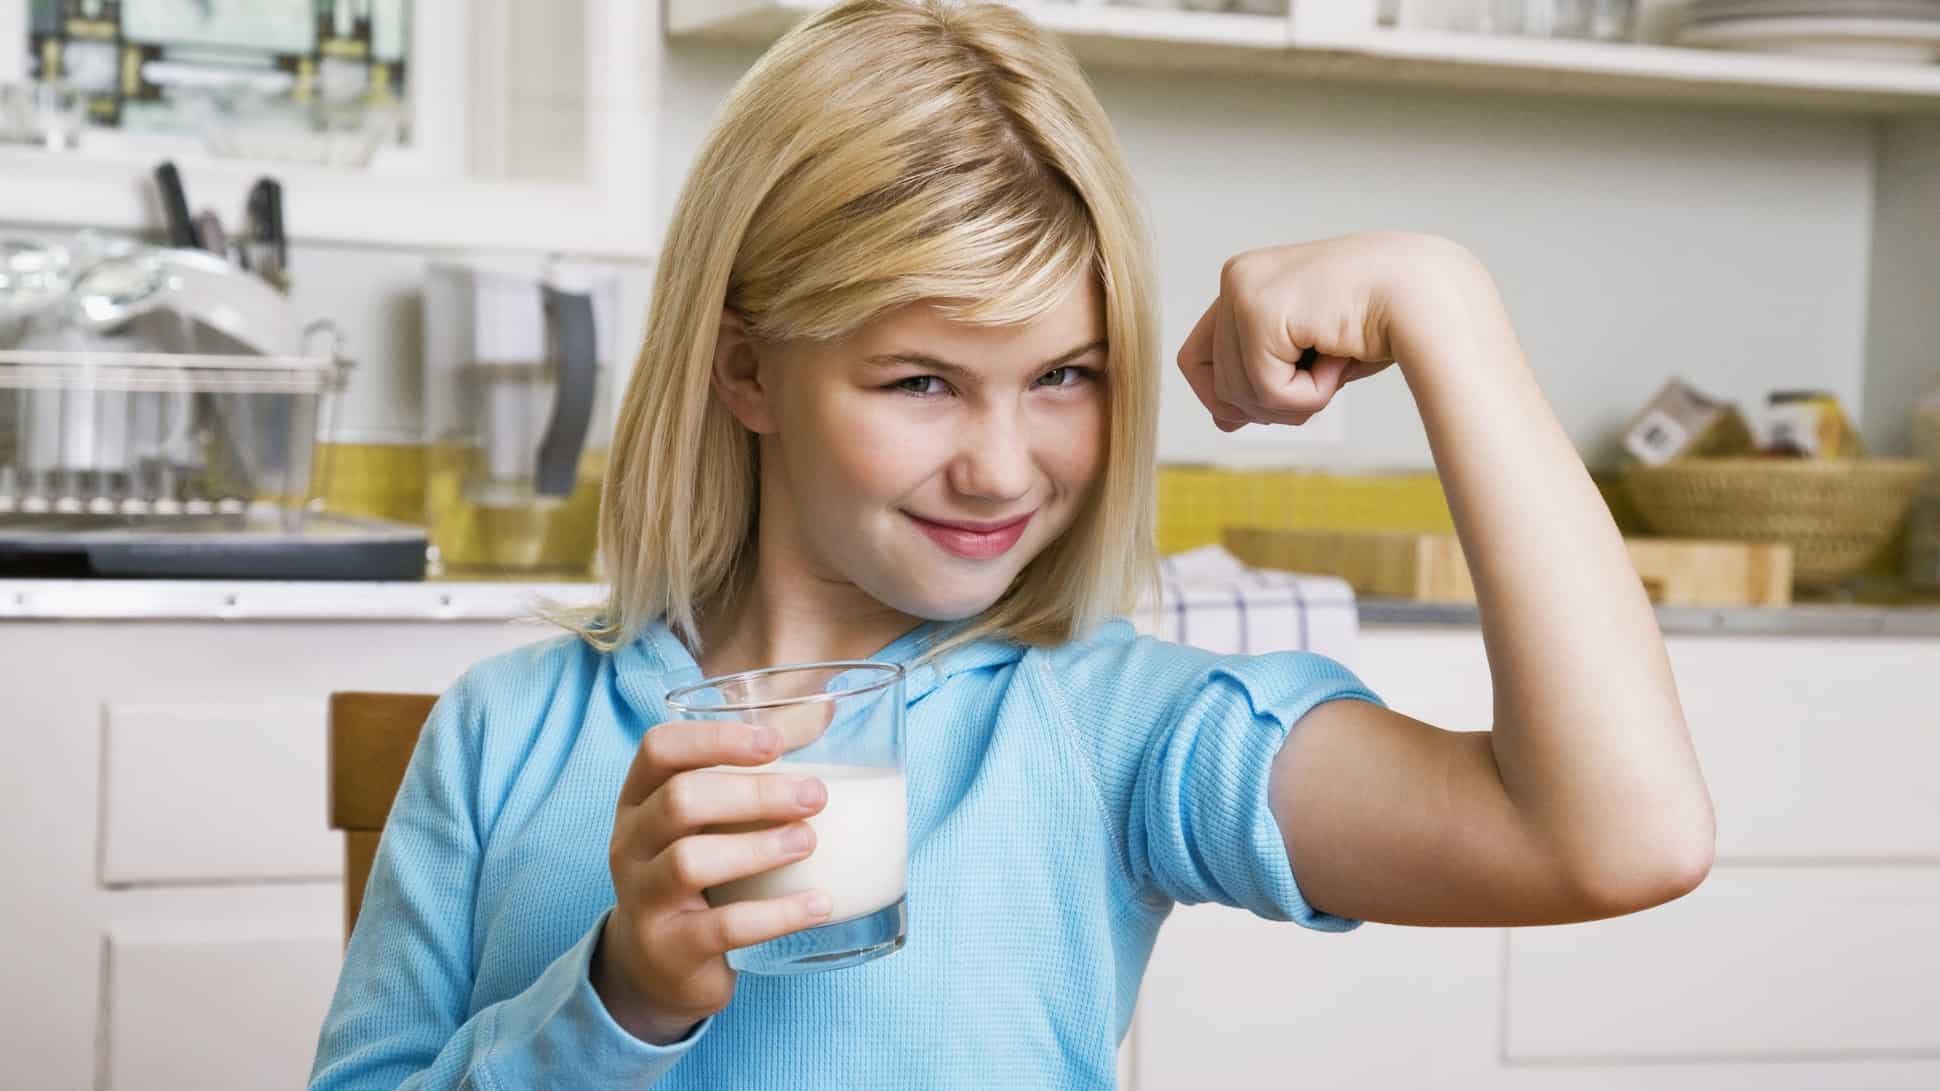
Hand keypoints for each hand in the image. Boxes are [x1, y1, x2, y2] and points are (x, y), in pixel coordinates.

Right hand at [593, 721, 831, 1044]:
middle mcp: (630, 843)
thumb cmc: (697, 874)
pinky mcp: (671, 949)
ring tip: (809, 840)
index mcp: (639, 799)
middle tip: (815, 796)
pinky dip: (778, 914)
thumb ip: (746, 776)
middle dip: (754, 793)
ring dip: (759, 847)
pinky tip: (819, 903)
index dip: (717, 738)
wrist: (657, 964)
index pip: (660, 749)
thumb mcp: (704, 823)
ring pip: (690, 861)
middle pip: (681, 800)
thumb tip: (827, 711)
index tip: (775, 743)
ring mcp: (643, 899)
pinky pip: (723, 928)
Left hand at [1176, 231, 1479, 430]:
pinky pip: (1265, 389)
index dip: (1217, 396)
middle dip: (1267, 404)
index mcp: (1247, 280)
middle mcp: (1236, 277)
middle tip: (1319, 381)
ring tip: (1336, 360)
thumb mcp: (1311, 357)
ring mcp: (1243, 289)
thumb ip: (1264, 379)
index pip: (1197, 356)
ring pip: (1239, 392)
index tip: (1248, 417)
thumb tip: (1222, 421)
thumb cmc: (1382, 324)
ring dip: (1294, 399)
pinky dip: (1306, 395)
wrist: (1430, 296)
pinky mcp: (1259, 310)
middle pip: (1216, 383)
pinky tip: (1339, 357)